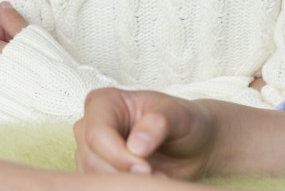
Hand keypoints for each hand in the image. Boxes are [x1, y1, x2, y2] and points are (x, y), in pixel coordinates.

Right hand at [74, 88, 215, 179]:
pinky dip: (126, 188)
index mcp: (105, 102)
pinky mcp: (98, 172)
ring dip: (127, 184)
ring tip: (158, 177)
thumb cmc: (183, 121)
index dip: (118, 155)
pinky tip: (149, 184)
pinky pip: (103, 187)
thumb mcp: (179, 115)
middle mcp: (91, 126)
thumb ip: (158, 122)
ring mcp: (91, 151)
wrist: (193, 144)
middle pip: (92, 159)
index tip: (147, 168)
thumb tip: (136, 146)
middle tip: (158, 176)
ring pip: (95, 177)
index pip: (97, 134)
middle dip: (125, 173)